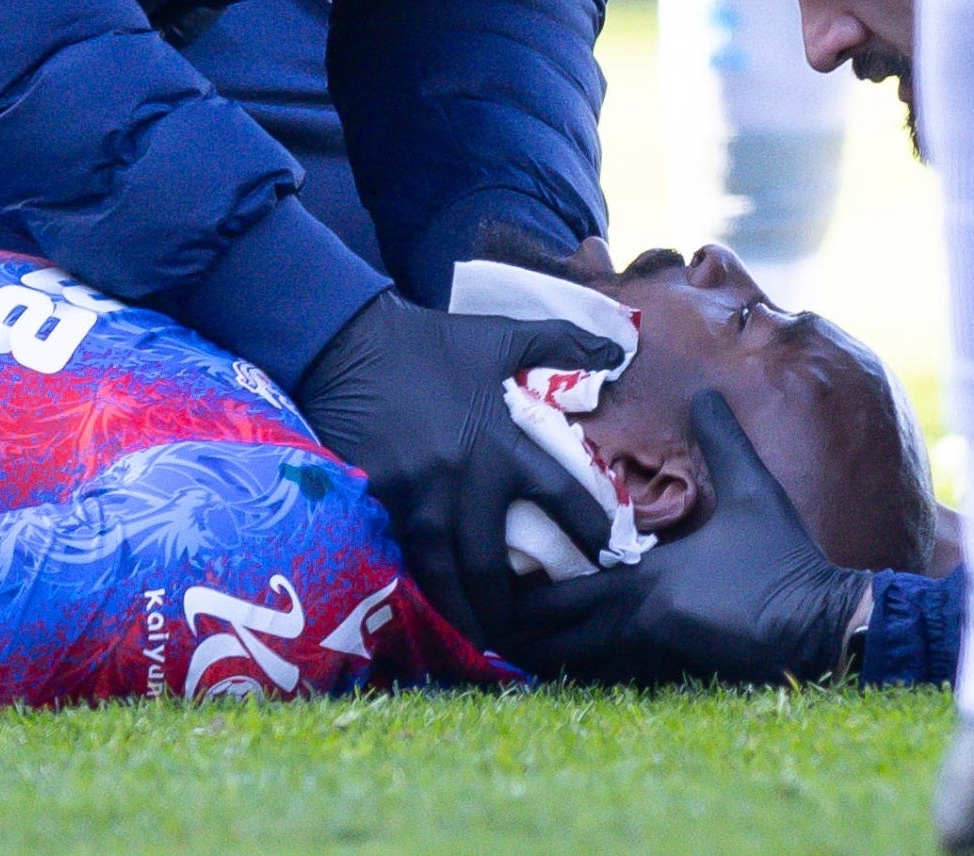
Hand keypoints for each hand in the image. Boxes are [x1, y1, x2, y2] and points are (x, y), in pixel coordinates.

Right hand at [296, 290, 624, 645]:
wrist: (351, 343)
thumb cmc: (432, 341)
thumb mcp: (504, 333)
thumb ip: (566, 342)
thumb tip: (622, 349)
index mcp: (502, 441)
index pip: (561, 497)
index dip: (590, 531)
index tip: (610, 555)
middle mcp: (464, 479)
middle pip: (493, 561)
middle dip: (513, 604)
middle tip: (533, 629)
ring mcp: (417, 496)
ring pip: (444, 574)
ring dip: (464, 613)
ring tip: (482, 640)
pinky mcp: (377, 502)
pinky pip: (403, 558)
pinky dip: (420, 589)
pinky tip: (430, 615)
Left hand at [503, 390, 872, 684]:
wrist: (824, 626)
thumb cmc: (784, 558)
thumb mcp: (753, 491)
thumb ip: (722, 439)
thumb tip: (705, 391)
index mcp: (640, 580)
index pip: (553, 590)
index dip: (516, 580)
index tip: (496, 554)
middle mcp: (632, 624)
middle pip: (544, 635)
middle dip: (515, 615)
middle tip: (492, 589)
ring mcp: (647, 656)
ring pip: (567, 661)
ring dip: (542, 641)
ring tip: (521, 615)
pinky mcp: (666, 674)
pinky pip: (601, 675)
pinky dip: (577, 659)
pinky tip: (572, 639)